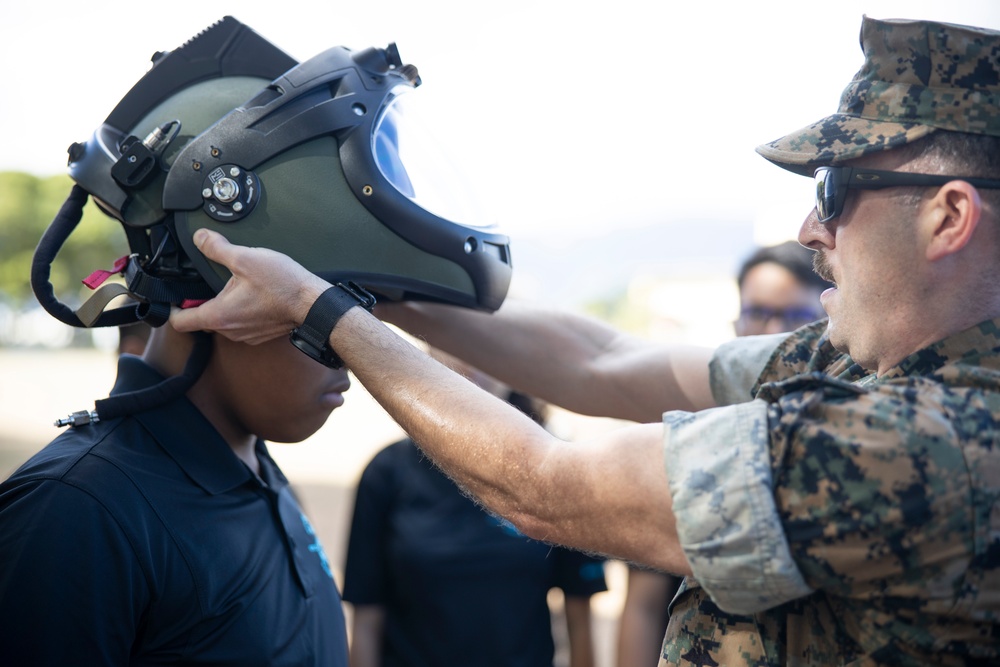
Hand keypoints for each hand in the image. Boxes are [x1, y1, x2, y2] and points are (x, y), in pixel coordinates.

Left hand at [169, 229, 329, 344]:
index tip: (176, 298)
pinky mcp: (260, 334)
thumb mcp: (245, 258)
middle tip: (210, 284)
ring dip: (223, 307)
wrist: (312, 303)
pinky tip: (253, 296)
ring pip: (222, 324)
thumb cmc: (283, 285)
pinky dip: (241, 313)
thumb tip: (201, 238)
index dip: (172, 309)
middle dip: (201, 304)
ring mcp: (246, 335)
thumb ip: (217, 248)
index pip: (180, 323)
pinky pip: (241, 326)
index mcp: (219, 316)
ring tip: (237, 287)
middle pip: (201, 321)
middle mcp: (230, 331)